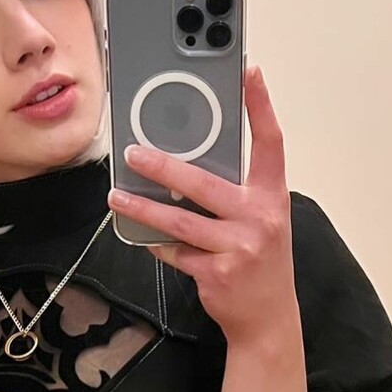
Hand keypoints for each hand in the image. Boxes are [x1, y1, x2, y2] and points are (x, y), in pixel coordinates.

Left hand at [107, 66, 297, 348]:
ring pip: (179, 220)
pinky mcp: (216, 273)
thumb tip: (187, 162)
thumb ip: (237, 191)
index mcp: (273, 197)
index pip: (270, 142)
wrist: (269, 318)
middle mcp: (259, 218)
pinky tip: (142, 235)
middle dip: (164, 167)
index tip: (249, 73)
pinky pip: (175, 251)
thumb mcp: (262, 219)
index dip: (261, 106)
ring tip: (118, 197)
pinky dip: (157, 243)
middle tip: (134, 153)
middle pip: (204, 184)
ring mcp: (238, 247)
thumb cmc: (262, 261)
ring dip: (143, 207)